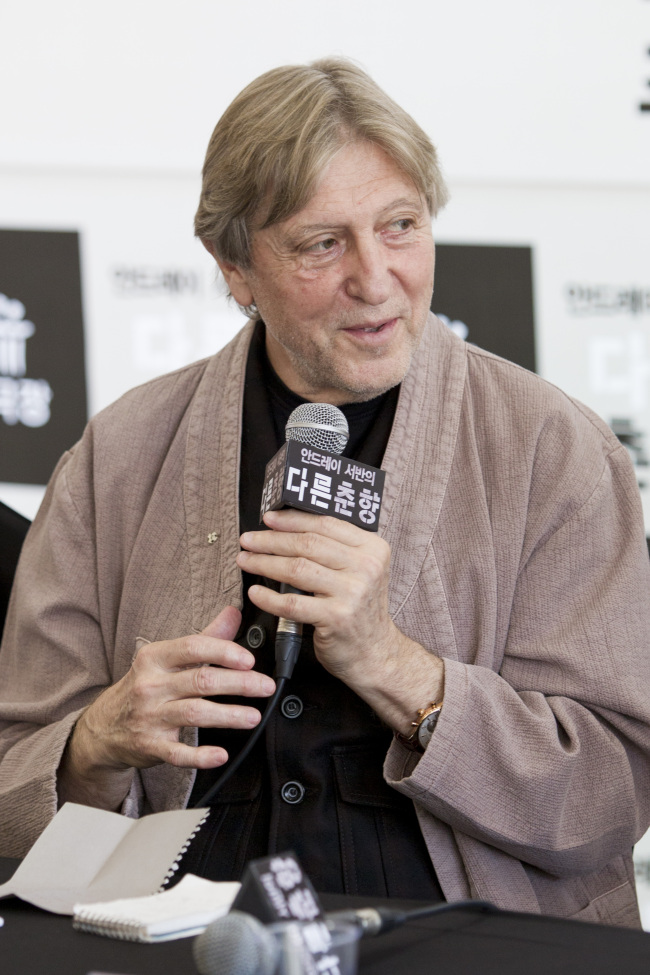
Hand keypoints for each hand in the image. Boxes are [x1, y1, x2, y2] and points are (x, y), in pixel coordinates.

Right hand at [57, 606, 275, 808]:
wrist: (104, 727)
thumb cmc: (146, 686)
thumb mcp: (167, 657)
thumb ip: (205, 637)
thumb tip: (233, 613)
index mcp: (155, 658)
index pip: (193, 647)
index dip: (224, 651)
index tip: (249, 659)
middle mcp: (151, 685)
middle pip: (201, 680)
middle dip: (238, 683)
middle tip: (265, 686)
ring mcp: (150, 716)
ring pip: (195, 713)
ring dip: (228, 716)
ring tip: (253, 717)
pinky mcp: (150, 746)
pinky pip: (177, 753)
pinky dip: (200, 756)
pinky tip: (220, 755)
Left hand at [237, 509, 443, 731]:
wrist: (374, 653)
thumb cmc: (358, 610)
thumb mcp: (360, 571)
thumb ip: (335, 549)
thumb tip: (288, 528)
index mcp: (372, 548)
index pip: (325, 524)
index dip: (292, 520)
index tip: (268, 519)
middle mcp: (366, 567)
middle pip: (308, 544)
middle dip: (271, 540)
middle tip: (248, 540)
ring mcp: (353, 592)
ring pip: (297, 569)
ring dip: (264, 563)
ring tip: (245, 561)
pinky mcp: (337, 618)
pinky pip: (292, 603)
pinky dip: (269, 598)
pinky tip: (256, 593)